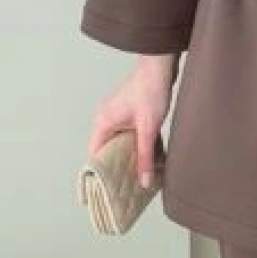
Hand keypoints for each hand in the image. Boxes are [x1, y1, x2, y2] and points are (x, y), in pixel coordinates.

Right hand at [88, 54, 178, 186]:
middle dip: (117, 170)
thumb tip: (143, 180)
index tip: (104, 191)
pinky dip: (138, 149)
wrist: (161, 67)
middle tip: (124, 190)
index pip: (94, 154)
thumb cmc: (151, 89)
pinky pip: (130, 137)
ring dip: (129, 159)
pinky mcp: (130, 116)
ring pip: (120, 145)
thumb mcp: (149, 128)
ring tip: (137, 179)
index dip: (98, 174)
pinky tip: (149, 160)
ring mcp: (118, 117)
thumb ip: (146, 156)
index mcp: (103, 122)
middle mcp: (107, 120)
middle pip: (107, 151)